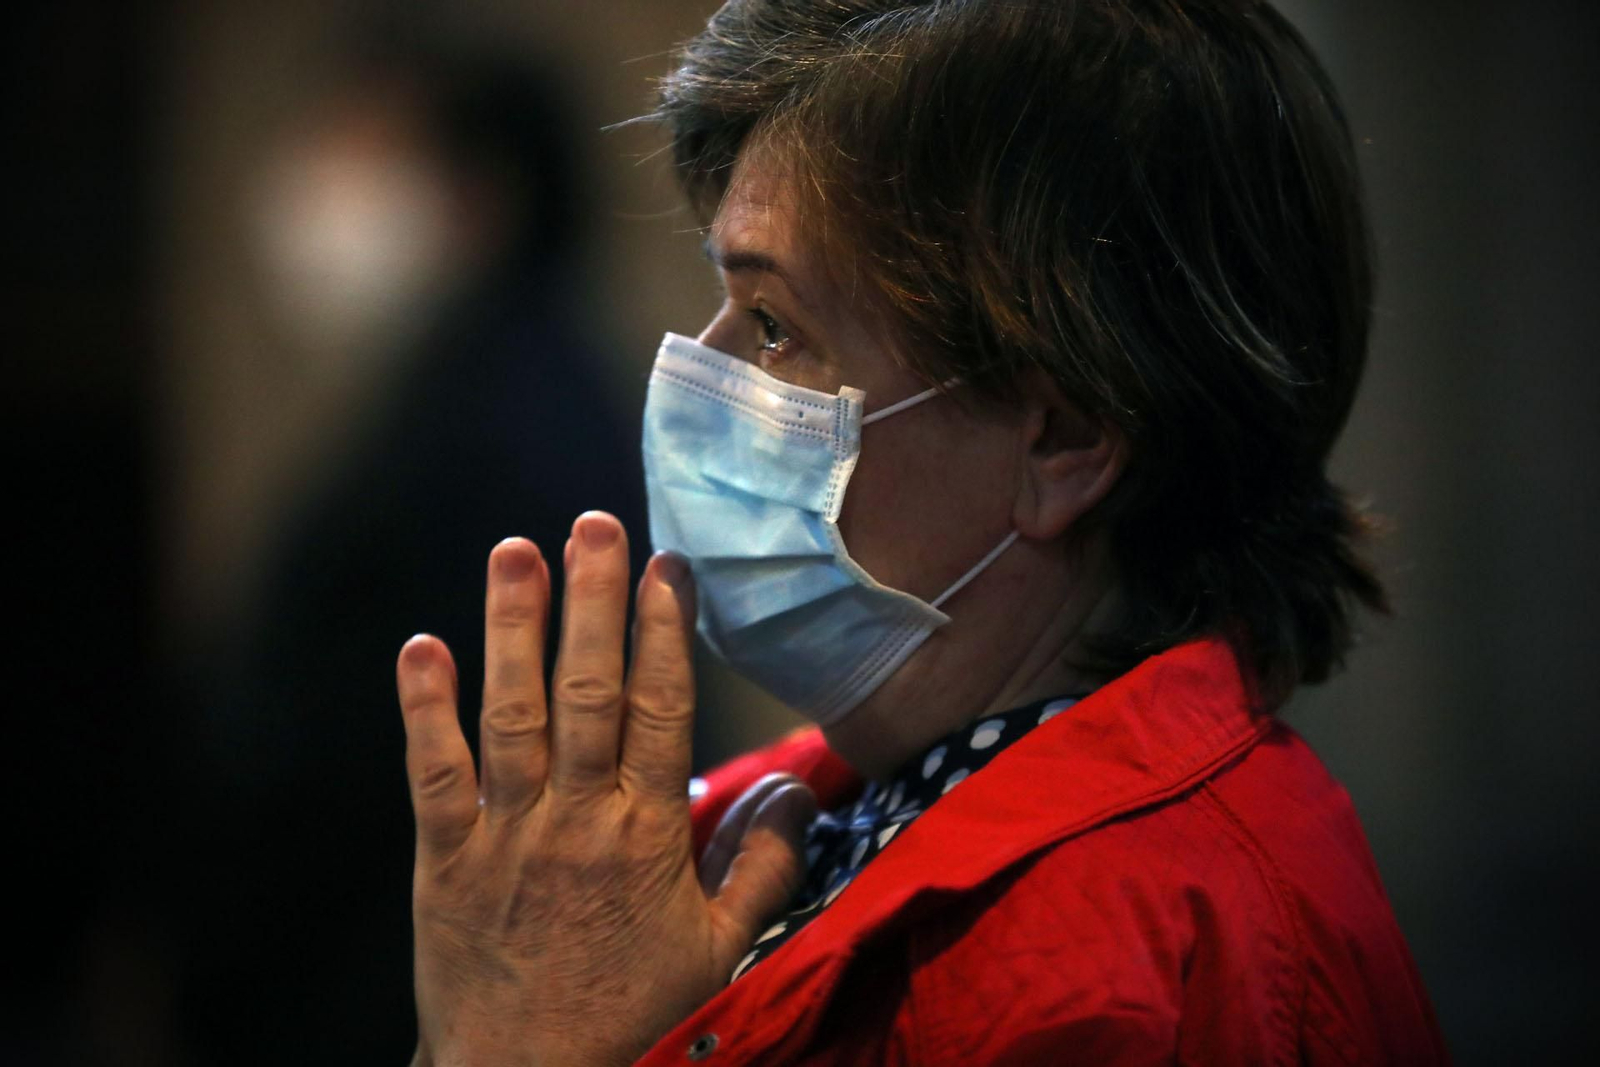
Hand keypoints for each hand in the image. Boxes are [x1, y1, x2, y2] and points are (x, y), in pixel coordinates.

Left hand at [397, 513, 814, 1066]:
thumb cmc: (632, 1019)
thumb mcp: (721, 952)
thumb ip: (765, 867)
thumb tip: (803, 787)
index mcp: (647, 836)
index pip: (659, 711)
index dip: (664, 634)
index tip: (667, 567)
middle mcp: (576, 820)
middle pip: (586, 694)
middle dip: (591, 603)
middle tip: (594, 524)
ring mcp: (505, 836)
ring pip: (511, 714)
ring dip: (512, 630)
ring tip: (515, 551)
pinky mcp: (444, 860)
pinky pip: (433, 774)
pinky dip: (424, 709)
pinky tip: (420, 645)